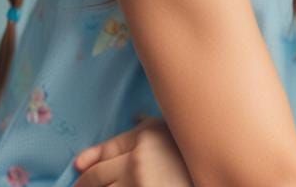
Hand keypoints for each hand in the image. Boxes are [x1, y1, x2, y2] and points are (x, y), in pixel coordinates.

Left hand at [74, 117, 192, 186]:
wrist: (214, 179)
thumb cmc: (196, 158)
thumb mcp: (177, 135)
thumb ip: (153, 126)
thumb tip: (136, 116)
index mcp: (149, 137)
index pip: (107, 149)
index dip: (89, 160)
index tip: (80, 167)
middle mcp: (138, 159)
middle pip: (94, 175)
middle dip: (84, 183)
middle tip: (81, 186)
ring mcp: (136, 184)